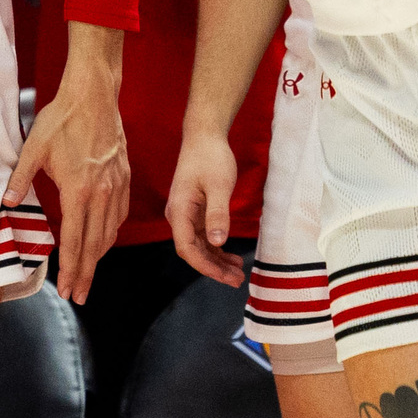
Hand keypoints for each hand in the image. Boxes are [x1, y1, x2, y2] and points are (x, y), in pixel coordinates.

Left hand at [9, 59, 129, 304]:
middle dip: (87, 274)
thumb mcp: (33, 148)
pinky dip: (111, 234)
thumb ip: (21, 179)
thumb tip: (7, 205)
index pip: (75, 241)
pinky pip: (120, 215)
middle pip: (95, 245)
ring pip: (109, 232)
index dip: (71, 269)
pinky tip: (103, 241)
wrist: (94, 96)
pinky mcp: (124, 179)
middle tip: (80, 296)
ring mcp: (116, 187)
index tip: (69, 290)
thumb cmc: (62, 120)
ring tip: (89, 275)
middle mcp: (102, 194)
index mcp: (78, 191)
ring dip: (99, 257)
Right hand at [164, 125, 246, 285]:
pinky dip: (217, 248)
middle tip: (237, 281)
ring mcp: (186, 214)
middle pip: (193, 251)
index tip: (225, 277)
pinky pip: (204, 237)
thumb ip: (217, 214)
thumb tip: (217, 243)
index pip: (187, 248)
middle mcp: (179, 216)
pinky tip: (232, 255)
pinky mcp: (195, 211)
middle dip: (213, 268)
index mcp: (179, 211)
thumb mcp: (218, 186)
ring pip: (199, 246)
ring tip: (238, 273)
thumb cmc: (210, 158)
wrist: (204, 137)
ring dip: (216, 261)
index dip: (205, 266)